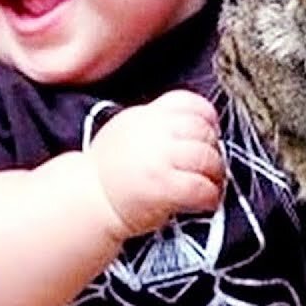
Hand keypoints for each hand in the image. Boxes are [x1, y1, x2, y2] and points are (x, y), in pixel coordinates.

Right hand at [88, 90, 223, 239]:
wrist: (89, 201)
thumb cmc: (113, 172)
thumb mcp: (129, 131)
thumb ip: (159, 122)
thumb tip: (201, 124)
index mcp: (145, 116)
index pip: (188, 102)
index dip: (207, 119)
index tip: (209, 135)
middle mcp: (152, 132)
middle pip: (202, 130)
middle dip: (214, 149)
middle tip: (211, 166)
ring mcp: (158, 159)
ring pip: (206, 158)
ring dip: (216, 174)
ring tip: (211, 185)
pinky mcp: (163, 187)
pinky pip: (200, 187)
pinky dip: (210, 196)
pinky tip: (206, 202)